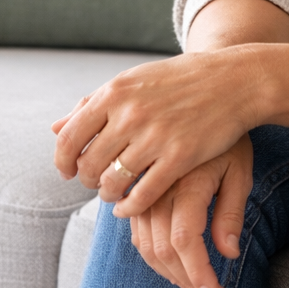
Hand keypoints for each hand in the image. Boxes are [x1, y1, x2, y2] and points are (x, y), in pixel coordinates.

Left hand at [51, 48, 274, 217]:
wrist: (234, 80)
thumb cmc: (181, 80)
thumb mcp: (134, 80)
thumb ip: (92, 104)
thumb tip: (54, 128)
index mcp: (116, 91)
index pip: (69, 137)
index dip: (63, 161)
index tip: (68, 171)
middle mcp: (131, 114)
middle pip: (89, 164)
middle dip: (87, 180)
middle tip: (96, 182)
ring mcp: (155, 137)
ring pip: (112, 182)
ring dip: (108, 194)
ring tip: (114, 192)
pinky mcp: (180, 158)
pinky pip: (142, 195)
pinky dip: (130, 207)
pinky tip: (130, 206)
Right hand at [128, 136, 253, 287]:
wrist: (205, 98)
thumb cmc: (229, 137)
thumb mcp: (240, 168)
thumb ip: (231, 211)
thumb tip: (228, 253)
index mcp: (187, 180)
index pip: (185, 241)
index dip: (200, 275)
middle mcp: (159, 186)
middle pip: (163, 249)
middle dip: (187, 281)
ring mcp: (143, 188)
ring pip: (146, 245)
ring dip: (171, 273)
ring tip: (197, 285)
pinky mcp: (136, 190)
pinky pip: (137, 233)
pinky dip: (155, 255)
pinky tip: (177, 264)